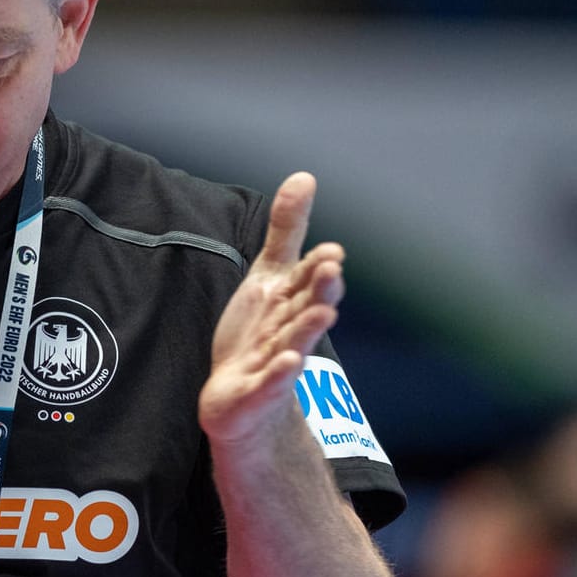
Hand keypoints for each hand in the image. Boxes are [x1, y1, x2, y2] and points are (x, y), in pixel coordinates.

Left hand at [198, 172, 343, 447]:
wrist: (243, 399)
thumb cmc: (260, 333)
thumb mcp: (270, 275)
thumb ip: (287, 231)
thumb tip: (304, 176)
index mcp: (293, 301)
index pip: (307, 280)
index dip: (318, 266)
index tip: (332, 251)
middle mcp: (290, 331)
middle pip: (307, 308)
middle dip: (321, 291)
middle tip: (333, 269)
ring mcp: (275, 364)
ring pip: (294, 343)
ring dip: (308, 329)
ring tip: (324, 315)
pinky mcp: (255, 393)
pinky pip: (268, 384)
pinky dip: (279, 375)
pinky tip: (289, 364)